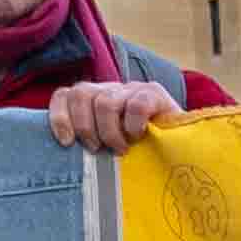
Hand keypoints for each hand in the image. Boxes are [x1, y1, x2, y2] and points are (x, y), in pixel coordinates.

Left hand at [44, 78, 167, 155]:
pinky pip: (135, 105)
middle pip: (81, 94)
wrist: (181, 147)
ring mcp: (132, 88)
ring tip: (120, 149)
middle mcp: (110, 89)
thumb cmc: (139, 150)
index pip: (65, 95)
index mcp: (94, 99)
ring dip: (110, 132)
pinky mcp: (154, 92)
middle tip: (96, 149)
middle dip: (84, 127)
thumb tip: (65, 152)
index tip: (66, 142)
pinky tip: (139, 137)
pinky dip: (132, 126)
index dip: (59, 116)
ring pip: (106, 102)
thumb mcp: (107, 145)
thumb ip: (88, 141)